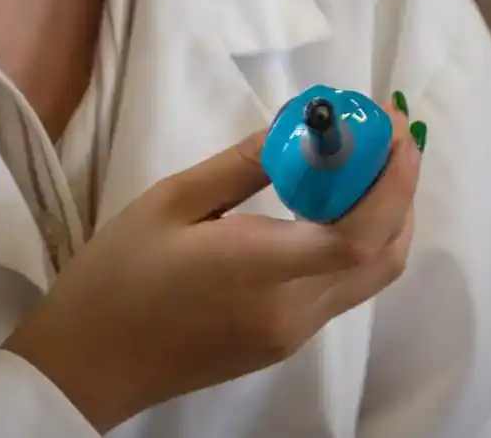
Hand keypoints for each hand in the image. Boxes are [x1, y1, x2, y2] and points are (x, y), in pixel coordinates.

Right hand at [4, 105, 423, 431]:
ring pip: (370, 275)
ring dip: (383, 217)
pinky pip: (342, 288)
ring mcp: (294, 334)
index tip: (397, 128)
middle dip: (401, 192)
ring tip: (360, 162)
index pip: (360, 235)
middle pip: (384, 256)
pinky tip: (325, 205)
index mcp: (263, 272)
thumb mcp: (172, 202)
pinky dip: (354, 241)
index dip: (394, 181)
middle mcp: (294, 311)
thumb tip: (300, 130)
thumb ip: (244, 165)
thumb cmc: (119, 276)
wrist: (89, 364)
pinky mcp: (284, 343)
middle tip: (386, 136)